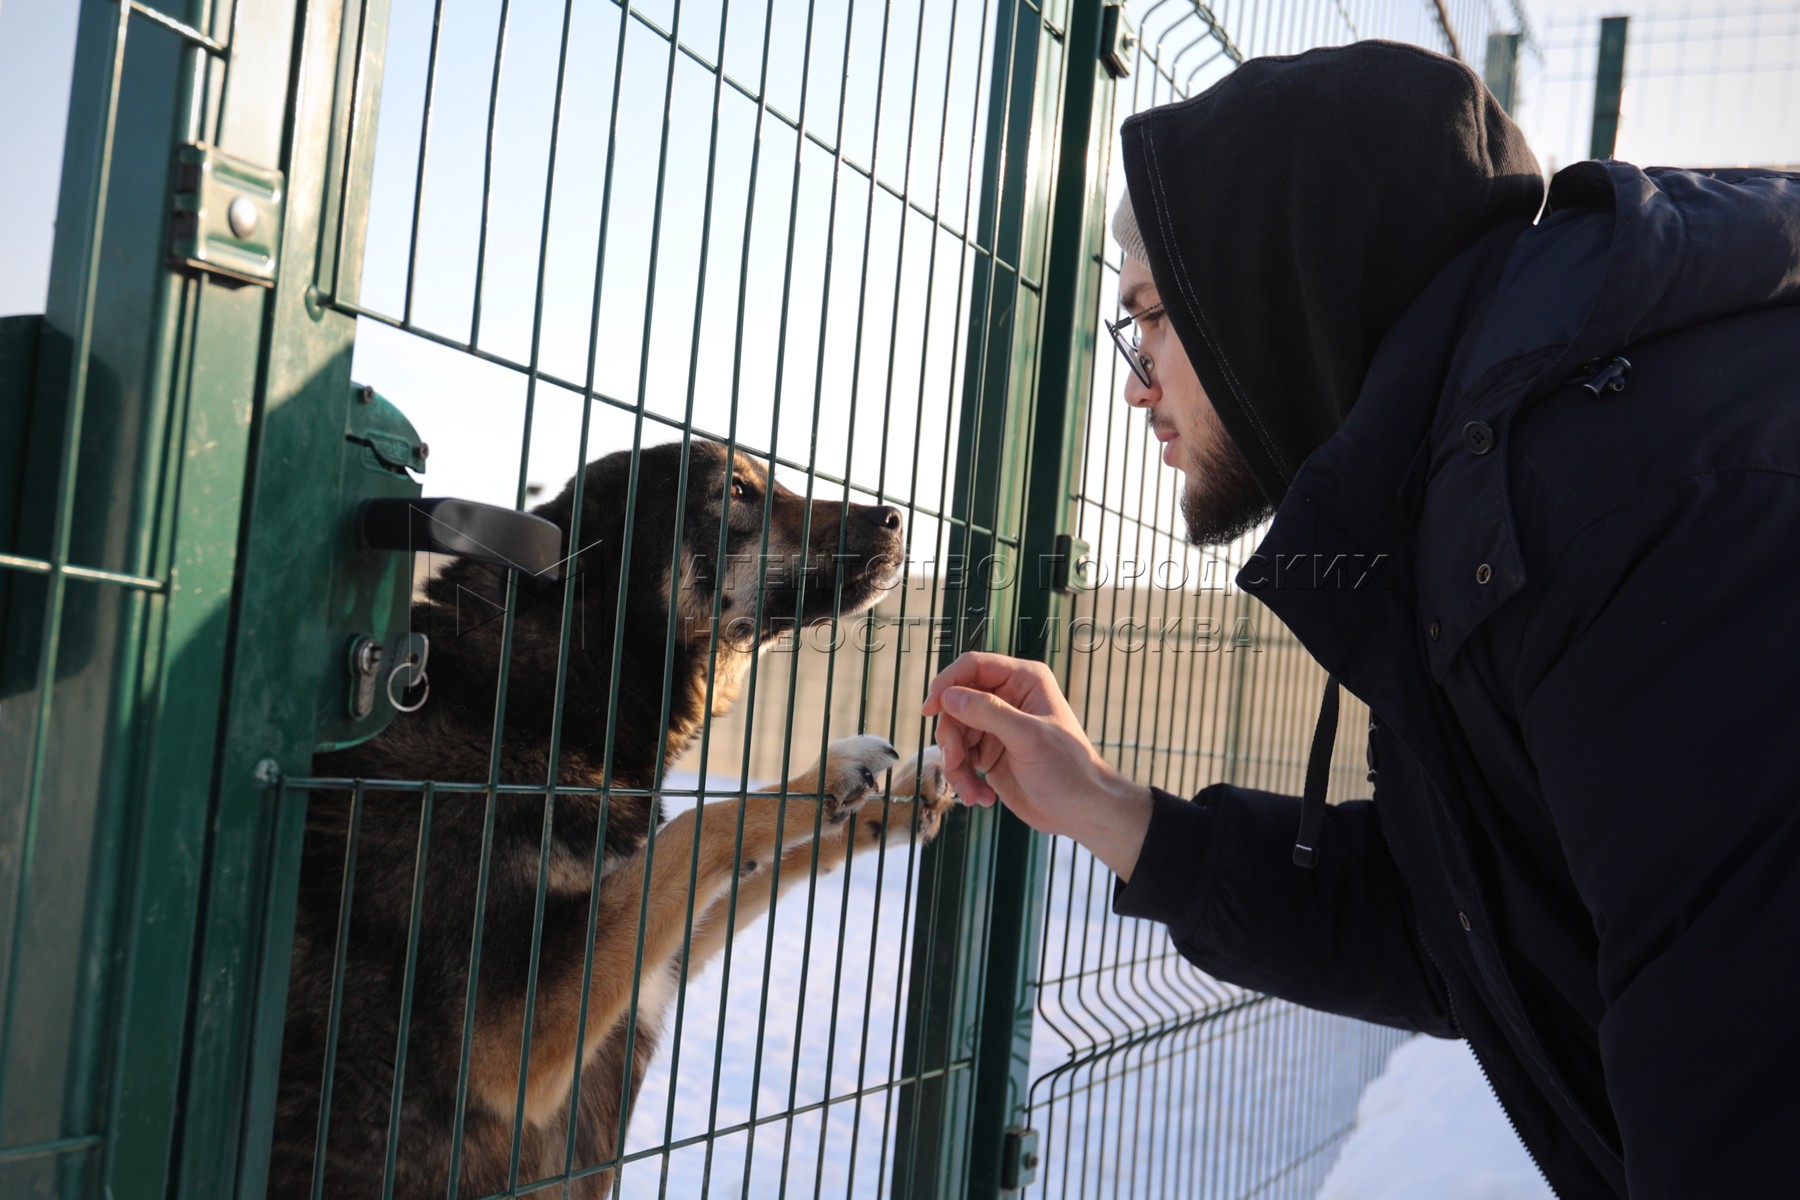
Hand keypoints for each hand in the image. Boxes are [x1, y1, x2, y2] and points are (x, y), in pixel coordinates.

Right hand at [922, 652, 1153, 879]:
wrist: (1081, 811)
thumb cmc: (1068, 769)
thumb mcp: (1028, 737)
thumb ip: (988, 712)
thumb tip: (949, 697)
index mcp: (1023, 680)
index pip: (972, 666)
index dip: (947, 684)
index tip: (931, 709)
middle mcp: (1007, 698)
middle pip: (956, 704)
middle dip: (951, 737)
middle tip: (956, 763)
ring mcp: (996, 727)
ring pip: (954, 734)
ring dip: (956, 765)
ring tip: (972, 791)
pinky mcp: (989, 754)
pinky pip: (960, 759)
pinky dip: (964, 779)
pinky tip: (981, 797)